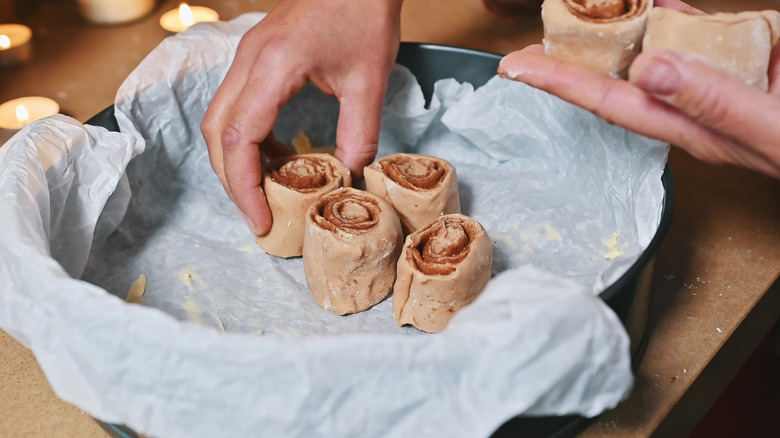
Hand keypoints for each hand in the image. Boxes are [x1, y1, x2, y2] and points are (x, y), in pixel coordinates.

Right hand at [201, 0, 402, 234]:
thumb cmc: (364, 12)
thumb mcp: (369, 81)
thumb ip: (359, 135)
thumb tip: (349, 180)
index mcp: (274, 66)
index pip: (240, 139)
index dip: (244, 187)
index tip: (260, 220)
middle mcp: (248, 61)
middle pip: (216, 134)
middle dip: (233, 182)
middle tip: (259, 216)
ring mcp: (247, 57)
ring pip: (219, 121)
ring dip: (237, 161)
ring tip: (268, 193)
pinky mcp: (256, 57)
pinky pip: (237, 107)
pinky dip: (249, 139)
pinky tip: (279, 155)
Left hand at [497, 0, 779, 179]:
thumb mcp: (771, 128)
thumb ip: (713, 102)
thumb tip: (648, 69)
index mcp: (690, 126)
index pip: (607, 102)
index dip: (558, 84)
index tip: (514, 66)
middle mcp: (694, 102)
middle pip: (620, 75)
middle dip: (574, 56)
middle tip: (535, 38)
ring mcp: (719, 77)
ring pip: (656, 46)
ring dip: (619, 27)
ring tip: (583, 11)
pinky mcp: (750, 54)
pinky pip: (702, 29)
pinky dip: (677, 9)